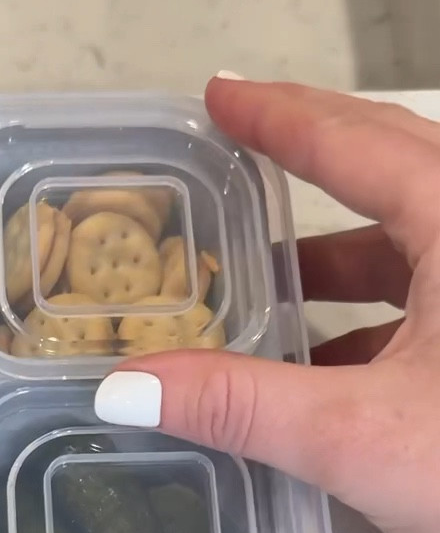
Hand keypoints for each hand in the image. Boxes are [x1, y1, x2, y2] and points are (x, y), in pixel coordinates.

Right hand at [94, 80, 439, 532]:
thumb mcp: (359, 437)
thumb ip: (240, 405)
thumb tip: (124, 386)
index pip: (356, 145)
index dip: (281, 117)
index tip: (221, 95)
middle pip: (398, 171)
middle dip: (316, 160)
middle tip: (245, 143)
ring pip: (421, 245)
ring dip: (343, 257)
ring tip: (264, 275)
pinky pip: (439, 303)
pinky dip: (378, 317)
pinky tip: (327, 366)